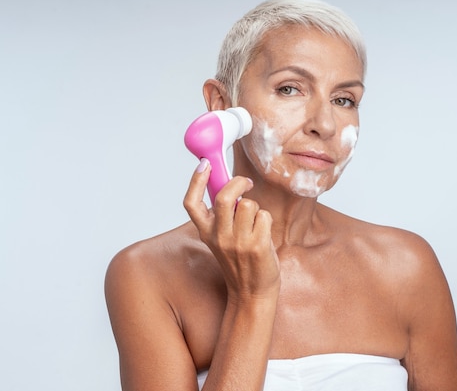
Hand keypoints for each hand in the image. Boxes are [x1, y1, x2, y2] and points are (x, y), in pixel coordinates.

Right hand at [183, 159, 280, 302]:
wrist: (251, 293)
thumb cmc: (239, 261)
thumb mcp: (220, 238)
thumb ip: (220, 216)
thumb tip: (226, 184)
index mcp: (206, 232)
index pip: (191, 203)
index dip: (196, 180)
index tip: (205, 163)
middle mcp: (218, 236)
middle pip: (224, 196)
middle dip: (238, 182)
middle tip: (246, 183)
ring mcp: (238, 242)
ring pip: (248, 204)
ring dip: (255, 207)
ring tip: (254, 222)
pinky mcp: (257, 246)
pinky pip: (264, 216)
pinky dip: (266, 220)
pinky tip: (263, 234)